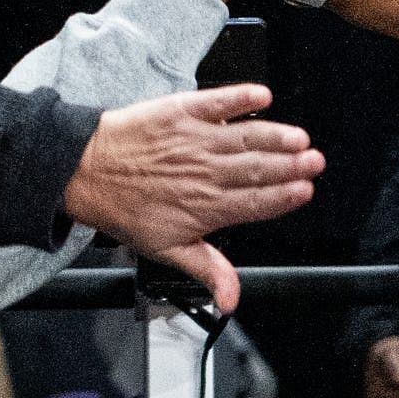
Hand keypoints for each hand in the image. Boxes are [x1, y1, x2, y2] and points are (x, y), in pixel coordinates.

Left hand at [61, 84, 324, 311]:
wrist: (83, 172)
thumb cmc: (124, 209)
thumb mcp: (166, 249)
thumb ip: (207, 270)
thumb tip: (231, 300)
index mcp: (206, 208)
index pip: (256, 203)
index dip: (284, 197)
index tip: (305, 191)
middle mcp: (206, 173)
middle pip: (259, 170)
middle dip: (292, 166)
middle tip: (314, 162)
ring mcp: (195, 141)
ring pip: (247, 138)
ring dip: (277, 137)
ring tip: (298, 138)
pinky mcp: (182, 113)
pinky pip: (219, 104)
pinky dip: (242, 99)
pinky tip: (262, 97)